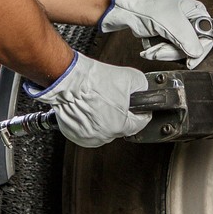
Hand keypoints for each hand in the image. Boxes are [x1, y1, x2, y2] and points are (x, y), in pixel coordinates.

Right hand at [31, 53, 148, 147]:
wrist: (69, 80)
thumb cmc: (92, 80)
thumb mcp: (130, 77)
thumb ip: (142, 86)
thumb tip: (144, 91)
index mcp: (119, 126)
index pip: (138, 124)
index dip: (140, 114)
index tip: (139, 109)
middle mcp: (103, 135)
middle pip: (120, 127)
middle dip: (120, 115)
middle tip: (114, 100)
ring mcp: (87, 136)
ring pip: (103, 131)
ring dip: (104, 120)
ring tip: (99, 104)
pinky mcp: (73, 134)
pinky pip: (86, 131)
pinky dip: (88, 122)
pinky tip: (88, 109)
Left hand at [99, 0, 212, 66]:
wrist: (130, 8)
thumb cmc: (149, 5)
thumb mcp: (173, 22)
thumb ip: (188, 38)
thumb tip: (197, 52)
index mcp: (197, 13)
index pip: (207, 38)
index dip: (199, 51)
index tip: (190, 61)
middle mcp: (190, 23)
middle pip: (191, 49)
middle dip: (173, 52)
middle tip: (161, 49)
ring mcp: (178, 31)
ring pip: (179, 53)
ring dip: (163, 53)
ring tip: (154, 48)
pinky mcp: (168, 38)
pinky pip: (168, 53)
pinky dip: (158, 52)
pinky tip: (151, 48)